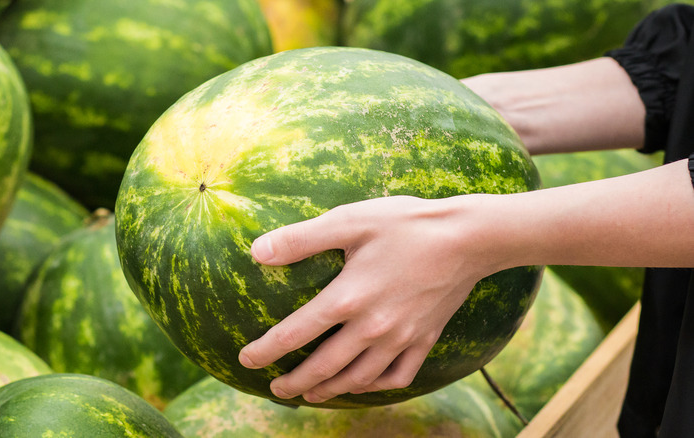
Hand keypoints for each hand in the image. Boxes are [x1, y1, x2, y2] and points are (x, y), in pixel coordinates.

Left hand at [238, 195, 497, 402]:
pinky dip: (376, 387)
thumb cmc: (406, 224)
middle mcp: (371, 327)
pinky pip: (397, 377)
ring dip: (330, 390)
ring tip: (312, 395)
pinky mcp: (424, 340)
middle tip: (276, 390)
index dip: (266, 350)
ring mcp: (400, 338)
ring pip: (358, 378)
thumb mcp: (349, 221)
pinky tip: (364, 383)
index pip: (294, 334)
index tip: (246, 360)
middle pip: (324, 367)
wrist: (469, 238)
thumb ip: (301, 239)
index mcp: (347, 298)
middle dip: (295, 383)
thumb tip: (257, 252)